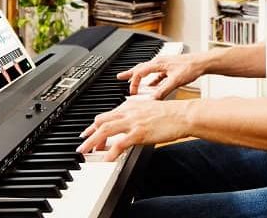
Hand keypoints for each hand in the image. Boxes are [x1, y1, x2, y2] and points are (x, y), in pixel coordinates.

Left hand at [76, 99, 192, 161]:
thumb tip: (128, 122)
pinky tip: (106, 159)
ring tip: (86, 151)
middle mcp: (128, 112)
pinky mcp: (139, 133)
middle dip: (89, 134)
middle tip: (83, 144)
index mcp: (130, 107)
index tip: (87, 133)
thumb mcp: (148, 109)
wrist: (183, 115)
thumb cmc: (170, 113)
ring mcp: (133, 122)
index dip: (94, 125)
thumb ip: (135, 114)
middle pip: (101, 122)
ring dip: (93, 142)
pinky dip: (111, 151)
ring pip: (105, 130)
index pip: (106, 115)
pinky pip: (120, 143)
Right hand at [117, 53, 203, 98]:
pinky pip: (156, 74)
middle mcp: (159, 62)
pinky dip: (151, 80)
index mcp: (158, 63)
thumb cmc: (191, 67)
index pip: (140, 72)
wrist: (202, 62)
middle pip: (140, 68)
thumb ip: (163, 91)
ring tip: (132, 81)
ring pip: (147, 70)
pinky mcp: (169, 68)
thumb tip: (153, 100)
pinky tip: (151, 85)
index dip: (134, 82)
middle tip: (119, 77)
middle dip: (129, 74)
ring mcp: (164, 65)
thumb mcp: (175, 81)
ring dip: (139, 76)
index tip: (132, 92)